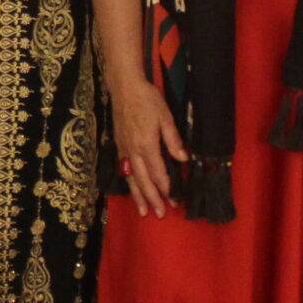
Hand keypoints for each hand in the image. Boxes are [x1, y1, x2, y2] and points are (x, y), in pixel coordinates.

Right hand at [111, 79, 186, 218]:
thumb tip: (183, 159)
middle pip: (143, 180)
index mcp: (146, 145)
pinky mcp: (119, 145)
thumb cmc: (148, 100)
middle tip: (159, 214)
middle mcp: (133, 151)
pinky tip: (132, 189)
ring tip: (143, 211)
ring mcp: (124, 149)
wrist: (124, 88)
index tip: (174, 201)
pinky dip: (129, 183)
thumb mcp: (165, 117)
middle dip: (152, 198)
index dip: (166, 188)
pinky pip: (124, 169)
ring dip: (138, 196)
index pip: (158, 173)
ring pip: (131, 178)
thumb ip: (173, 140)